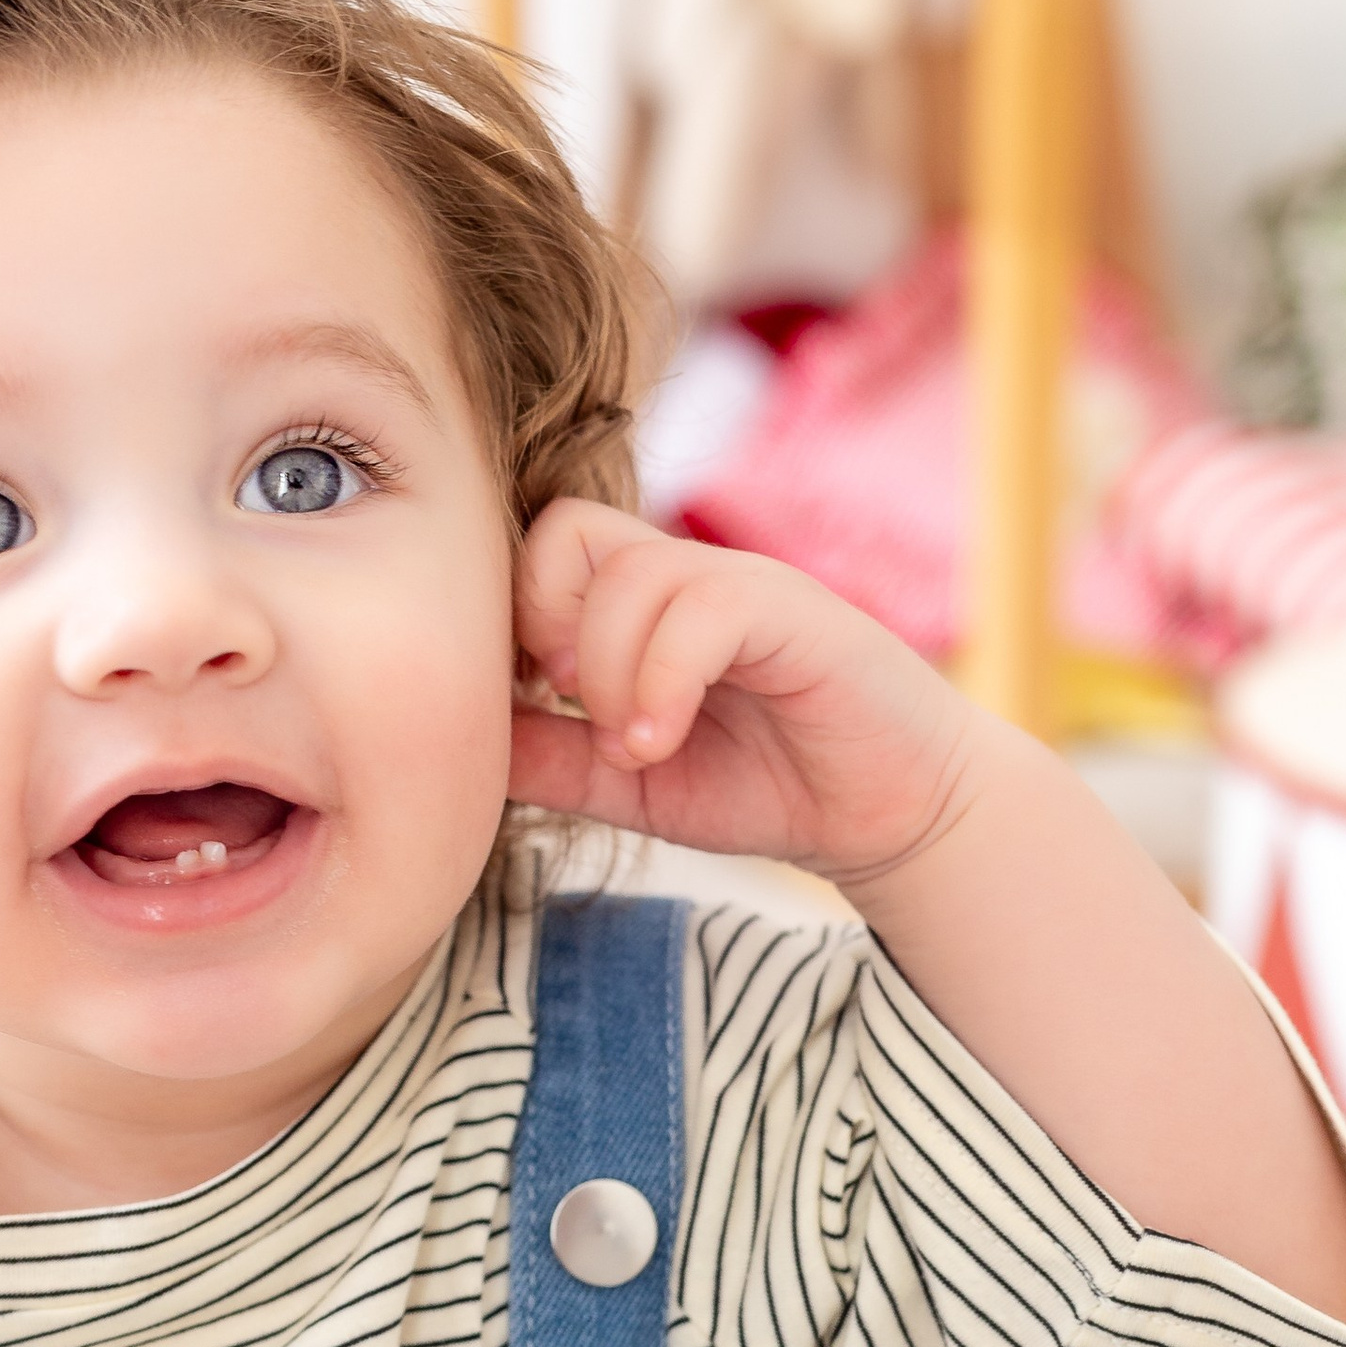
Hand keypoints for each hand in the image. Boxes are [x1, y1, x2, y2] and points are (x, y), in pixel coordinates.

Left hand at [507, 503, 981, 887]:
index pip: (539, 547)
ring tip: (635, 747)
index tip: (539, 700)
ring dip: (607, 671)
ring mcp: (741, 584)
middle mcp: (686, 576)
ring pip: (628, 572)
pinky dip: (659, 683)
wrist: (889, 814)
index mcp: (642, 602)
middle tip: (573, 704)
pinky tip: (660, 743)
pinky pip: (700, 608)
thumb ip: (546, 754)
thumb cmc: (764, 787)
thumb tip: (455, 736)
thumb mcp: (624, 783)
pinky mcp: (793, 610)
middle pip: (565, 532)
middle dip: (544, 624)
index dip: (512, 617)